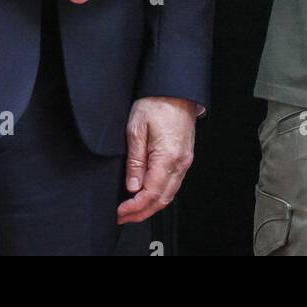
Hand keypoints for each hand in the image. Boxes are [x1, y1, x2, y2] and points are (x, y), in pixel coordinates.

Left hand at [116, 96, 197, 224]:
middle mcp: (180, 163)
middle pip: (162, 200)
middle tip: (123, 217)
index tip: (120, 211)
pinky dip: (160, 195)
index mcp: (167, 157)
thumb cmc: (156, 103)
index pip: (151, 194)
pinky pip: (173, 183)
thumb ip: (135, 160)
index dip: (134, 207)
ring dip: (151, 206)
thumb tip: (132, 186)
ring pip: (169, 194)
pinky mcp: (185, 157)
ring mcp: (185, 161)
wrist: (175, 89)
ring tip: (132, 211)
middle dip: (142, 213)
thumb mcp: (136, 128)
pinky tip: (148, 195)